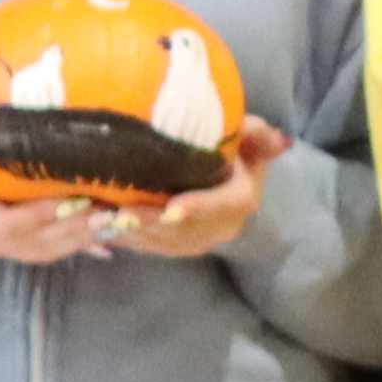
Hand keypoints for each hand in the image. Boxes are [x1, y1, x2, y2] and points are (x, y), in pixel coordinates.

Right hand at [0, 118, 112, 264]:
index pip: (6, 224)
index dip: (42, 215)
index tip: (76, 199)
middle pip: (29, 242)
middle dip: (70, 229)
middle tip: (109, 212)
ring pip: (39, 251)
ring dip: (78, 240)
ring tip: (113, 222)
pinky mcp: (6, 244)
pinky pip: (41, 251)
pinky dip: (73, 247)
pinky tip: (103, 243)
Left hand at [99, 120, 290, 258]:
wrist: (226, 172)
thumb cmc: (234, 146)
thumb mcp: (247, 134)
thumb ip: (257, 134)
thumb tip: (281, 140)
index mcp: (242, 198)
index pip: (222, 205)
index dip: (199, 207)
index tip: (172, 208)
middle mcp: (223, 226)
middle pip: (185, 230)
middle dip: (151, 223)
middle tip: (119, 213)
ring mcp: (199, 240)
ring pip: (164, 242)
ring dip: (132, 232)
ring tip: (101, 219)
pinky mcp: (178, 246)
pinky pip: (151, 247)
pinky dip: (126, 238)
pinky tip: (101, 226)